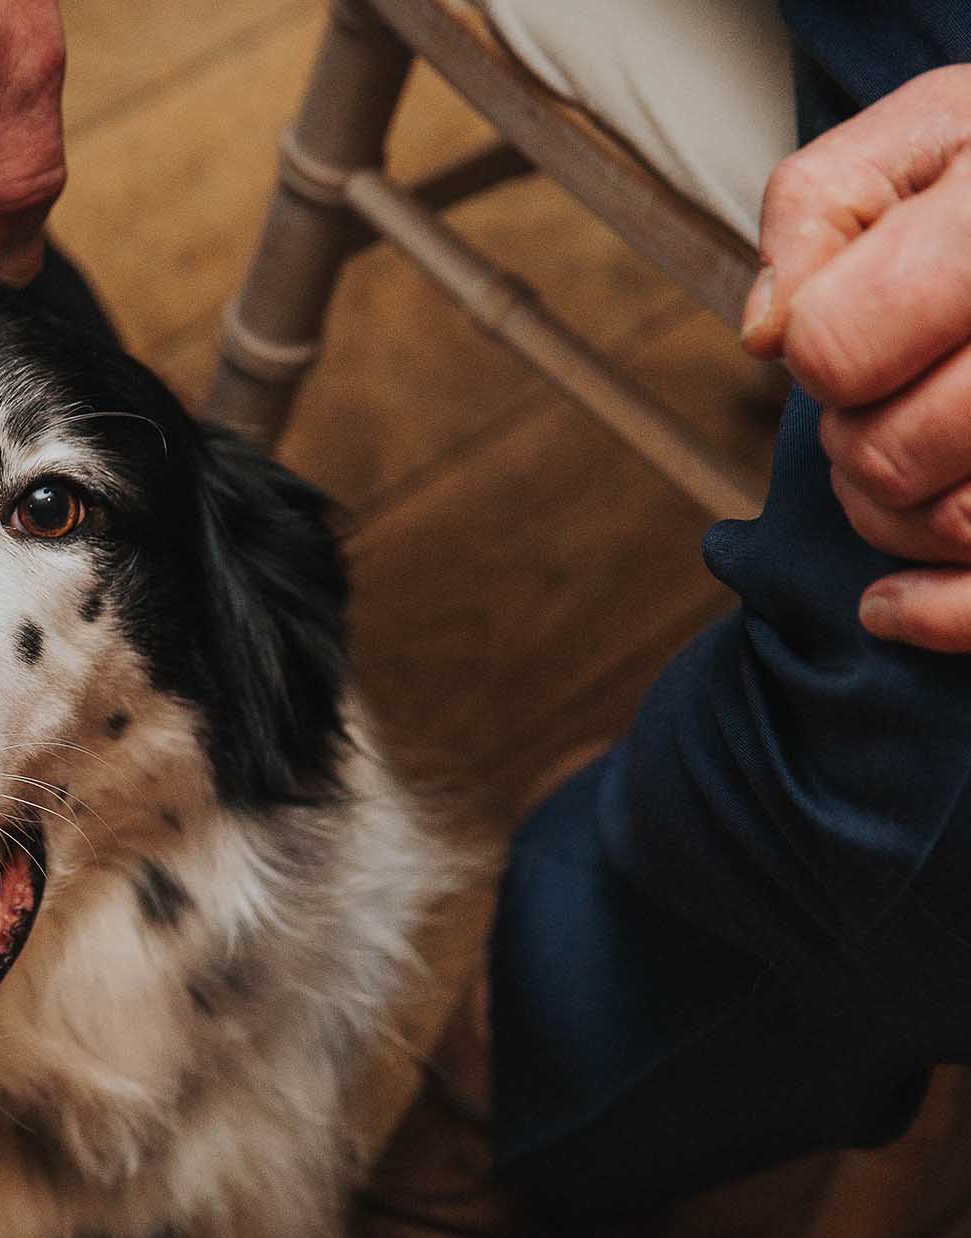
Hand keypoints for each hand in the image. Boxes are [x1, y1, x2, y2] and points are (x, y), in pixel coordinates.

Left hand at [742, 65, 970, 650]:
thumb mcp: (920, 139)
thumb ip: (817, 209)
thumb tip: (766, 335)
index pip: (834, 345)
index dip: (819, 351)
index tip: (855, 328)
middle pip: (889, 456)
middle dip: (853, 443)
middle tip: (883, 403)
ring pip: (958, 525)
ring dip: (894, 519)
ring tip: (909, 463)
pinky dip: (935, 618)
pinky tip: (887, 605)